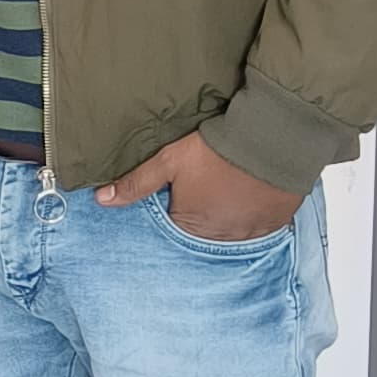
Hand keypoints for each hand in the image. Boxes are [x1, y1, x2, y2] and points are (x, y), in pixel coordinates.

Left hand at [96, 128, 298, 239]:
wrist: (268, 138)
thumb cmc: (215, 150)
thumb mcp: (169, 162)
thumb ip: (136, 183)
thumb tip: (101, 199)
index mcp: (190, 227)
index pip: (176, 226)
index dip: (179, 204)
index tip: (188, 188)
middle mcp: (220, 238)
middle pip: (205, 230)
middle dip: (204, 211)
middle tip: (211, 184)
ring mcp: (250, 233)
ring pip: (234, 229)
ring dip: (230, 214)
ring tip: (232, 186)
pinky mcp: (275, 223)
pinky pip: (261, 226)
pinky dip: (255, 213)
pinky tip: (253, 192)